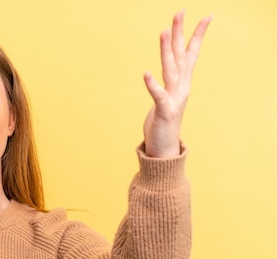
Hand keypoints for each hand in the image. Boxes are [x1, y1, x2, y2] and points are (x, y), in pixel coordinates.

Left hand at [143, 11, 211, 157]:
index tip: (206, 16)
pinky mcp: (164, 111)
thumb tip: (161, 74)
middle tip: (179, 12)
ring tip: (163, 32)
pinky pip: (157, 95)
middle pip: (181, 55)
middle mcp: (181, 88)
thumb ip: (165, 85)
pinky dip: (152, 84)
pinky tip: (146, 73)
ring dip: (166, 51)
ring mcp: (173, 99)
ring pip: (170, 70)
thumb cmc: (163, 124)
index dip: (197, 35)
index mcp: (182, 83)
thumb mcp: (166, 99)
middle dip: (180, 33)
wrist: (164, 150)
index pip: (191, 54)